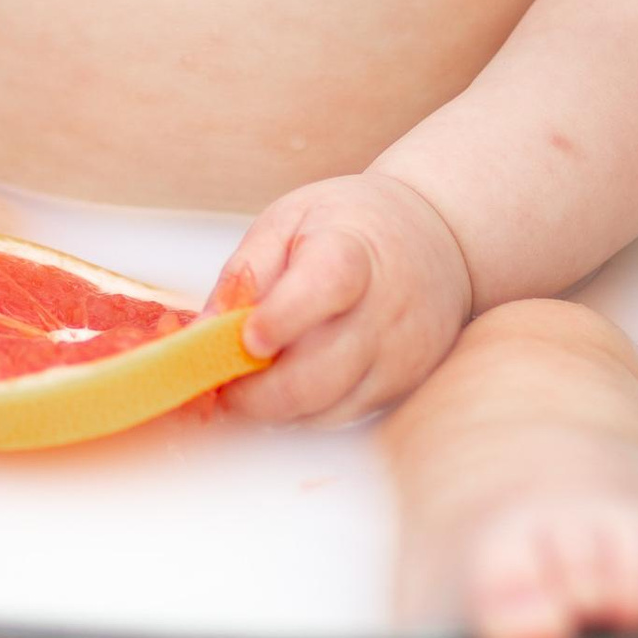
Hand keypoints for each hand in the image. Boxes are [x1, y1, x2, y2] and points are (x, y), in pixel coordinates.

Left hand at [213, 172, 472, 425]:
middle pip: (322, 372)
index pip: (326, 287)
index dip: (283, 318)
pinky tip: (287, 386)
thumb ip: (244, 272)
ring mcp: (400, 353)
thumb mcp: (288, 221)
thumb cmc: (350, 225)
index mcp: (352, 252)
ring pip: (329, 407)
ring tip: (249, 385)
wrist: (435, 237)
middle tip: (220, 384)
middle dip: (258, 393)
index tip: (247, 339)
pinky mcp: (404, 383)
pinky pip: (345, 416)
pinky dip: (306, 411)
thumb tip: (203, 331)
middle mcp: (385, 308)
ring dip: (277, 409)